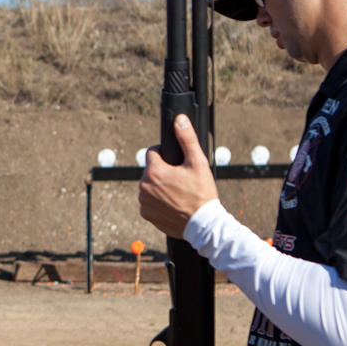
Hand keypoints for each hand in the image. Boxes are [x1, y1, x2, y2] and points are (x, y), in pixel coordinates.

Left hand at [138, 114, 218, 237]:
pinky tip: (172, 204)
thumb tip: (180, 120)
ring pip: (150, 185)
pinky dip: (158, 201)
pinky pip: (149, 201)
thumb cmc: (202, 194)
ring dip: (160, 186)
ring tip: (178, 193)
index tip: (178, 164)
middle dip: (164, 171)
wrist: (203, 225)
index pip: (153, 152)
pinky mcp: (146, 214)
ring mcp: (144, 202)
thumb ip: (187, 139)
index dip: (166, 155)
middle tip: (181, 180)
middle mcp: (144, 186)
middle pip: (151, 170)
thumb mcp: (198, 163)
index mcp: (154, 171)